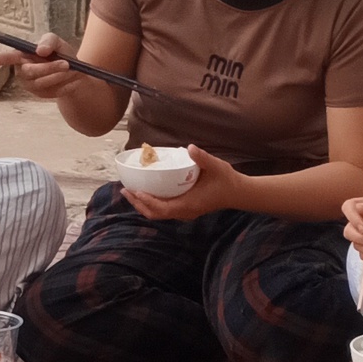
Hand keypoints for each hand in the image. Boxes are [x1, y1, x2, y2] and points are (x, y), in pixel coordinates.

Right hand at [10, 38, 78, 98]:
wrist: (74, 71)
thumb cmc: (59, 53)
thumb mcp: (56, 41)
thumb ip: (48, 41)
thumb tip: (40, 51)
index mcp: (21, 56)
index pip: (6, 57)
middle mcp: (22, 72)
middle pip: (30, 72)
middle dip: (49, 68)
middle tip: (67, 64)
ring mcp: (31, 85)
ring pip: (43, 83)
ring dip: (60, 76)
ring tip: (73, 69)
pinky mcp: (41, 95)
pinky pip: (52, 92)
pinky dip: (66, 85)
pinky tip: (74, 78)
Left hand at [122, 142, 239, 222]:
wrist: (237, 193)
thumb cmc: (226, 180)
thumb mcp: (216, 166)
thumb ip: (203, 158)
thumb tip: (190, 147)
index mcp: (188, 205)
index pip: (161, 208)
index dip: (146, 201)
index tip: (135, 191)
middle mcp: (183, 212)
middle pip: (154, 213)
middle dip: (138, 203)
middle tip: (125, 189)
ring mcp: (183, 212)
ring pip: (157, 213)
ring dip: (142, 204)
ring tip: (130, 191)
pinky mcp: (184, 208)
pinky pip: (163, 209)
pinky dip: (151, 203)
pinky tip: (145, 191)